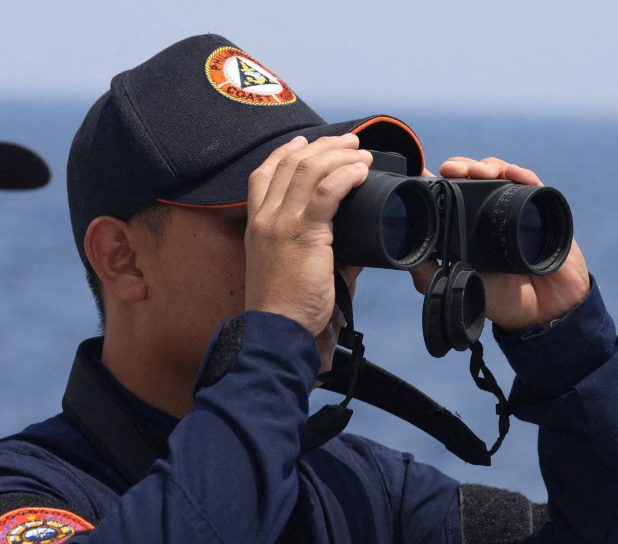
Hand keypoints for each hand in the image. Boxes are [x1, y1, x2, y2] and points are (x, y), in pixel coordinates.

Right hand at [244, 134, 371, 336]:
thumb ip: (317, 247)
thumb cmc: (285, 306)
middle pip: (290, 164)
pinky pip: (326, 191)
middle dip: (323, 146)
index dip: (283, 152)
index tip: (303, 142)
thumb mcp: (290, 267)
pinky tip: (361, 172)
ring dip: (339, 155)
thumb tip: (356, 243)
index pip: (263, 174)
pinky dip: (346, 175)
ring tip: (361, 153)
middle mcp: (265, 217)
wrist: (277, 327)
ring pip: (309, 170)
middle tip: (349, 142)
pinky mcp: (303, 232)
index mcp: (257, 224)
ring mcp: (281, 223)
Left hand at [411, 156, 590, 331]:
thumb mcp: (457, 286)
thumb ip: (430, 275)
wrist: (541, 310)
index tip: (427, 173)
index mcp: (465, 224)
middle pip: (472, 176)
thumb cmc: (498, 297)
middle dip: (461, 166)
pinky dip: (522, 174)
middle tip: (451, 170)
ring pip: (499, 174)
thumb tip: (404, 256)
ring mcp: (514, 208)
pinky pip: (532, 185)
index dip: (439, 179)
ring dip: (486, 166)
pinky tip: (513, 173)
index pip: (450, 191)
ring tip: (478, 171)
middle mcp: (487, 211)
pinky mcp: (540, 210)